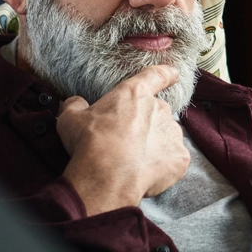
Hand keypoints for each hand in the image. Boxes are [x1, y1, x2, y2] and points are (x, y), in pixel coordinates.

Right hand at [56, 65, 189, 213]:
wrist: (107, 177)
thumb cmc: (89, 143)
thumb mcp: (71, 119)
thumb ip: (76, 106)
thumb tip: (76, 102)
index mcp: (135, 94)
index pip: (156, 76)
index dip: (165, 74)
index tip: (172, 74)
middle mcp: (159, 109)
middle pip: (157, 113)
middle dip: (145, 125)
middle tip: (126, 142)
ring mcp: (172, 133)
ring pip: (167, 136)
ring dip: (156, 145)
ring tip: (134, 161)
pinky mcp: (180, 158)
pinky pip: (175, 159)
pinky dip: (165, 166)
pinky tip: (146, 173)